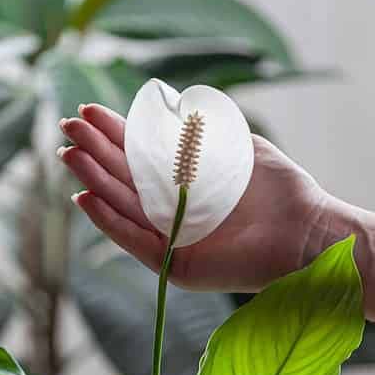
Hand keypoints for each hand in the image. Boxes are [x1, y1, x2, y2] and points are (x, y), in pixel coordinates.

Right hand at [59, 104, 331, 291]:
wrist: (308, 232)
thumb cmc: (281, 190)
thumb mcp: (240, 148)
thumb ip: (205, 131)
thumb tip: (169, 108)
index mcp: (186, 182)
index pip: (140, 155)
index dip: (113, 133)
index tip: (88, 111)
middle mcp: (174, 210)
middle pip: (123, 178)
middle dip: (94, 152)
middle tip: (67, 127)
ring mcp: (173, 239)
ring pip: (123, 206)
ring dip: (93, 180)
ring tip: (68, 156)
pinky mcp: (178, 266)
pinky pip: (136, 241)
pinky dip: (109, 221)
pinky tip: (85, 198)